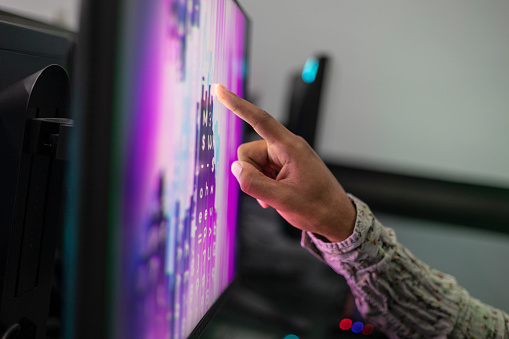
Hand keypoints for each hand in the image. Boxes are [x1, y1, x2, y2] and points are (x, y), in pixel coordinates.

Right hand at [216, 84, 355, 242]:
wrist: (336, 218)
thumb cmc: (317, 207)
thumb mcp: (282, 199)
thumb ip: (254, 183)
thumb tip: (236, 168)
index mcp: (290, 147)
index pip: (260, 120)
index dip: (237, 104)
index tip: (220, 89)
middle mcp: (287, 147)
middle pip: (248, 152)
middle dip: (251, 174)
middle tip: (267, 194)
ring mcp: (286, 156)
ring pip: (253, 163)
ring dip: (258, 181)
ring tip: (276, 197)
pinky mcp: (285, 165)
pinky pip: (262, 170)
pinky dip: (263, 184)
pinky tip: (276, 196)